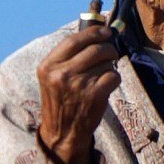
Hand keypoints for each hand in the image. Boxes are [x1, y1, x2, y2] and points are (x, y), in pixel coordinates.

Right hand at [35, 24, 120, 163]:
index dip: (94, 32)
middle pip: (95, 48)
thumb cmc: (60, 101)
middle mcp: (61, 73)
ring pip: (106, 62)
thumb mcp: (53, 76)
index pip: (74, 39)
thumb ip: (67, 56)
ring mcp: (78, 85)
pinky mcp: (94, 95)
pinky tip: (106, 85)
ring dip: (110, 66)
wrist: (61, 132)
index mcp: (48, 66)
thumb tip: (95, 31)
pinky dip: (114, 79)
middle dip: (108, 48)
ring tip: (102, 75)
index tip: (105, 31)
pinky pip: (113, 76)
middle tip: (110, 52)